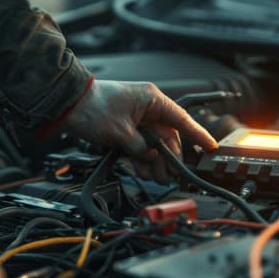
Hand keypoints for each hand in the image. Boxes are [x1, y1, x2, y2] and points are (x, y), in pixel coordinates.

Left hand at [65, 79, 217, 183]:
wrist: (67, 105)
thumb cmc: (92, 107)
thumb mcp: (120, 132)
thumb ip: (140, 148)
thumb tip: (152, 158)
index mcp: (152, 100)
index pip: (181, 119)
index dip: (197, 135)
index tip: (211, 147)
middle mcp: (147, 109)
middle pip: (167, 137)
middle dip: (169, 158)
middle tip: (171, 176)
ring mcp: (136, 119)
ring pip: (154, 144)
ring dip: (155, 162)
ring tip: (155, 177)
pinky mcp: (126, 129)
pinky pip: (141, 146)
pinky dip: (142, 159)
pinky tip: (143, 170)